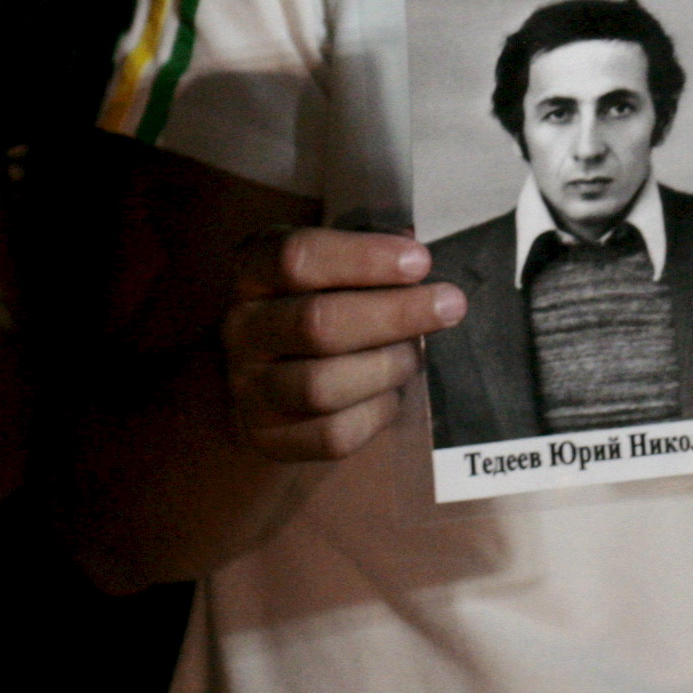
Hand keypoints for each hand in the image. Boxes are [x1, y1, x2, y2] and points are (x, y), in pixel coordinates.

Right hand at [223, 228, 465, 462]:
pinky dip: (375, 412)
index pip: (296, 257)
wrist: (272, 370)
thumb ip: (367, 255)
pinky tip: (390, 392)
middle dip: (394, 314)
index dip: (363, 258)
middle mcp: (242, 327)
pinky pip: (332, 434)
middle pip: (317, 324)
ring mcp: (250, 387)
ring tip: (415, 353)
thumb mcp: (332, 264)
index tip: (420, 261)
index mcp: (254, 269)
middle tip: (450, 304)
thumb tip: (417, 256)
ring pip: (322, 386)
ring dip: (386, 367)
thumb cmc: (320, 299)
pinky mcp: (270, 437)